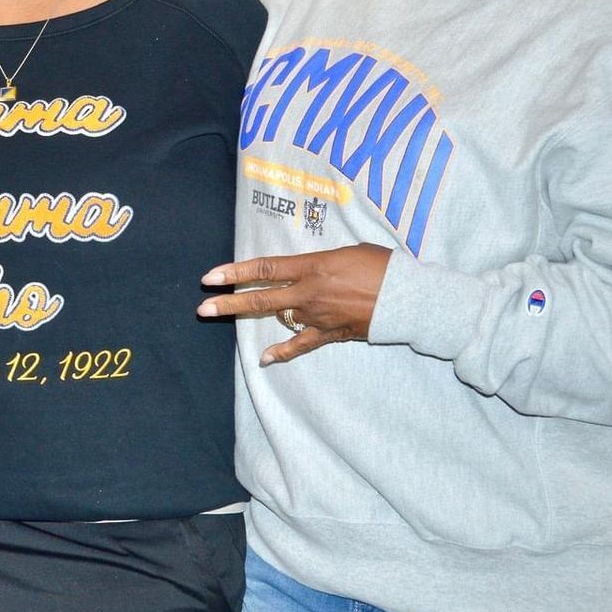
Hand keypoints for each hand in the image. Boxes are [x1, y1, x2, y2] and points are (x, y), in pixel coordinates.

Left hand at [197, 244, 391, 365]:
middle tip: (202, 308)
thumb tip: (305, 268)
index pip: (266, 268)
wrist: (409, 297)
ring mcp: (318, 315)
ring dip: (251, 315)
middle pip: (260, 298)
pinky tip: (264, 359)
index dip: (236, 272)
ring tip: (220, 314)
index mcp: (313, 266)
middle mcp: (309, 292)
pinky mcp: (331, 333)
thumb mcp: (347, 252)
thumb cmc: (382, 265)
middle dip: (228, 303)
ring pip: (277, 317)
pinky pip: (301, 344)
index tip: (211, 277)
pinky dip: (283, 352)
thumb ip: (319, 262)